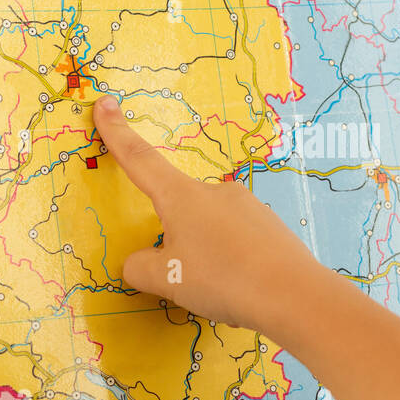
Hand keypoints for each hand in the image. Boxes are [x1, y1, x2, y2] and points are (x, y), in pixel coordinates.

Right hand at [92, 96, 335, 334]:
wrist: (294, 295)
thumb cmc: (223, 279)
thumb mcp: (165, 279)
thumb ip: (140, 267)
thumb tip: (139, 261)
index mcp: (182, 197)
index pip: (140, 160)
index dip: (117, 134)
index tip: (105, 104)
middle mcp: (215, 192)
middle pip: (179, 210)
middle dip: (177, 243)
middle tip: (190, 280)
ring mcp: (247, 206)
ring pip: (210, 231)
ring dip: (207, 256)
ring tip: (222, 290)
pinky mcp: (270, 226)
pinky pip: (238, 244)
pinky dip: (232, 264)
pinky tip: (244, 287)